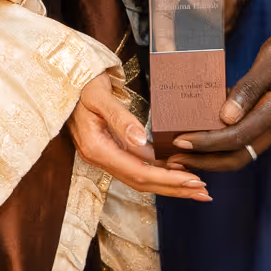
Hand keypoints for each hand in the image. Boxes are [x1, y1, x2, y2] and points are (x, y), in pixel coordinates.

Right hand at [67, 74, 210, 201]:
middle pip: (141, 182)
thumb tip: (141, 141)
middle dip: (173, 187)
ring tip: (195, 187)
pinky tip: (175, 171)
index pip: (138, 172)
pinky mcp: (109, 150)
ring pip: (140, 178)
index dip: (167, 179)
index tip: (193, 179)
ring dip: (168, 184)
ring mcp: (104, 155)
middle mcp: (100, 157)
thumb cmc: (82, 84)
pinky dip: (158, 172)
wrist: (67, 79)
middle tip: (203, 191)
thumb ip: (120, 119)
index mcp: (97, 148)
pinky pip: (136, 167)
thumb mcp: (99, 96)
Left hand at [167, 19, 270, 172]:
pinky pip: (251, 137)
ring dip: (214, 154)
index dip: (204, 143)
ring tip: (186, 148)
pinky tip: (209, 129)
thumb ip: (249, 87)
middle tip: (174, 157)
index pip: (234, 139)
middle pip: (238, 157)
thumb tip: (224, 117)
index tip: (178, 141)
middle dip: (204, 161)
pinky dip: (228, 140)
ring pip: (245, 150)